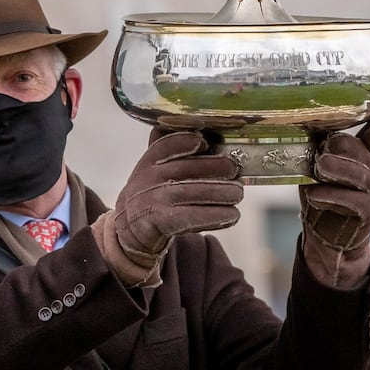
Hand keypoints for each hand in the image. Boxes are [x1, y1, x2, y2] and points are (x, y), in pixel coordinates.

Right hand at [93, 130, 242, 287]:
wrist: (131, 231)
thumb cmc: (155, 196)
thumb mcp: (156, 173)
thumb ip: (175, 156)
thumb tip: (209, 138)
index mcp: (148, 162)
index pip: (163, 145)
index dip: (183, 141)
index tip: (204, 141)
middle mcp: (146, 179)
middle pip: (182, 170)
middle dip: (212, 167)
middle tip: (235, 169)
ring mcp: (149, 202)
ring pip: (189, 194)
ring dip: (218, 193)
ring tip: (237, 193)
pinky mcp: (156, 223)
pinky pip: (188, 218)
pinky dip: (212, 216)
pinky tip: (231, 215)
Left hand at [299, 113, 369, 287]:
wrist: (329, 235)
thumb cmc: (323, 196)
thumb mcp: (320, 171)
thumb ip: (320, 152)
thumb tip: (303, 127)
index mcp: (364, 157)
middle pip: (361, 153)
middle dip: (340, 150)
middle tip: (320, 152)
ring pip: (360, 176)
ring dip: (337, 170)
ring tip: (318, 168)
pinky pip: (353, 201)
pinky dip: (332, 195)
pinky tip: (314, 194)